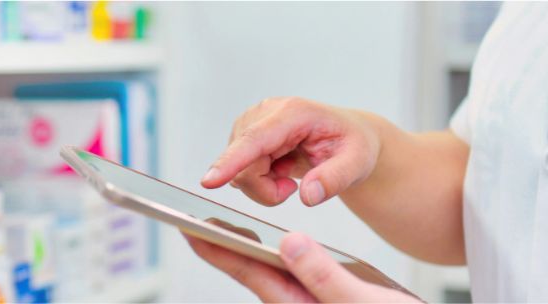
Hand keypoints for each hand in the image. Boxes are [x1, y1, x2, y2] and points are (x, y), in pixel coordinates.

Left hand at [184, 231, 419, 302]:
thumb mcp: (360, 302)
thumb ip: (323, 276)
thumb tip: (289, 244)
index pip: (245, 270)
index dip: (213, 246)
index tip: (187, 227)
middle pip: (249, 270)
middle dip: (222, 244)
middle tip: (193, 220)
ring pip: (267, 273)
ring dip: (246, 251)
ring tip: (225, 228)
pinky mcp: (320, 301)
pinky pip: (290, 275)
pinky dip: (277, 257)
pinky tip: (277, 248)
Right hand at [201, 97, 381, 205]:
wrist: (345, 137)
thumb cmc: (352, 144)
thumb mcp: (358, 163)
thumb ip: (335, 179)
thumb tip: (308, 196)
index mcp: (293, 113)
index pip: (255, 140)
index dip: (231, 162)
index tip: (209, 181)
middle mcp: (265, 113)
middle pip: (244, 165)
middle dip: (266, 189)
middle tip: (294, 189)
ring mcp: (250, 123)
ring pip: (239, 171)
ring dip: (263, 186)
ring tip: (290, 175)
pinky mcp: (244, 135)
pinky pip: (239, 172)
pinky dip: (259, 181)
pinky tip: (278, 170)